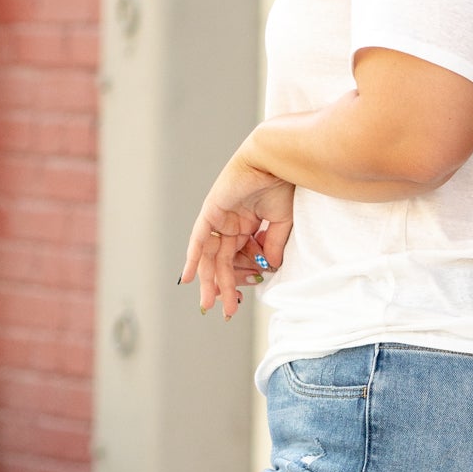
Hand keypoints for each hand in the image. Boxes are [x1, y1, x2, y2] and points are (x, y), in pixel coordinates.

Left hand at [180, 149, 293, 319]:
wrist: (276, 160)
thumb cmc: (282, 184)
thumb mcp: (281, 223)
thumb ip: (273, 245)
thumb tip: (269, 268)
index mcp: (247, 224)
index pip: (241, 258)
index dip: (244, 279)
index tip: (246, 297)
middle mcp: (230, 223)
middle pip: (223, 262)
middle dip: (223, 287)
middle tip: (224, 311)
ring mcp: (219, 218)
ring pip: (212, 257)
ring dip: (210, 281)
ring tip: (210, 304)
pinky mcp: (212, 211)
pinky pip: (199, 240)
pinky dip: (193, 259)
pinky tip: (189, 279)